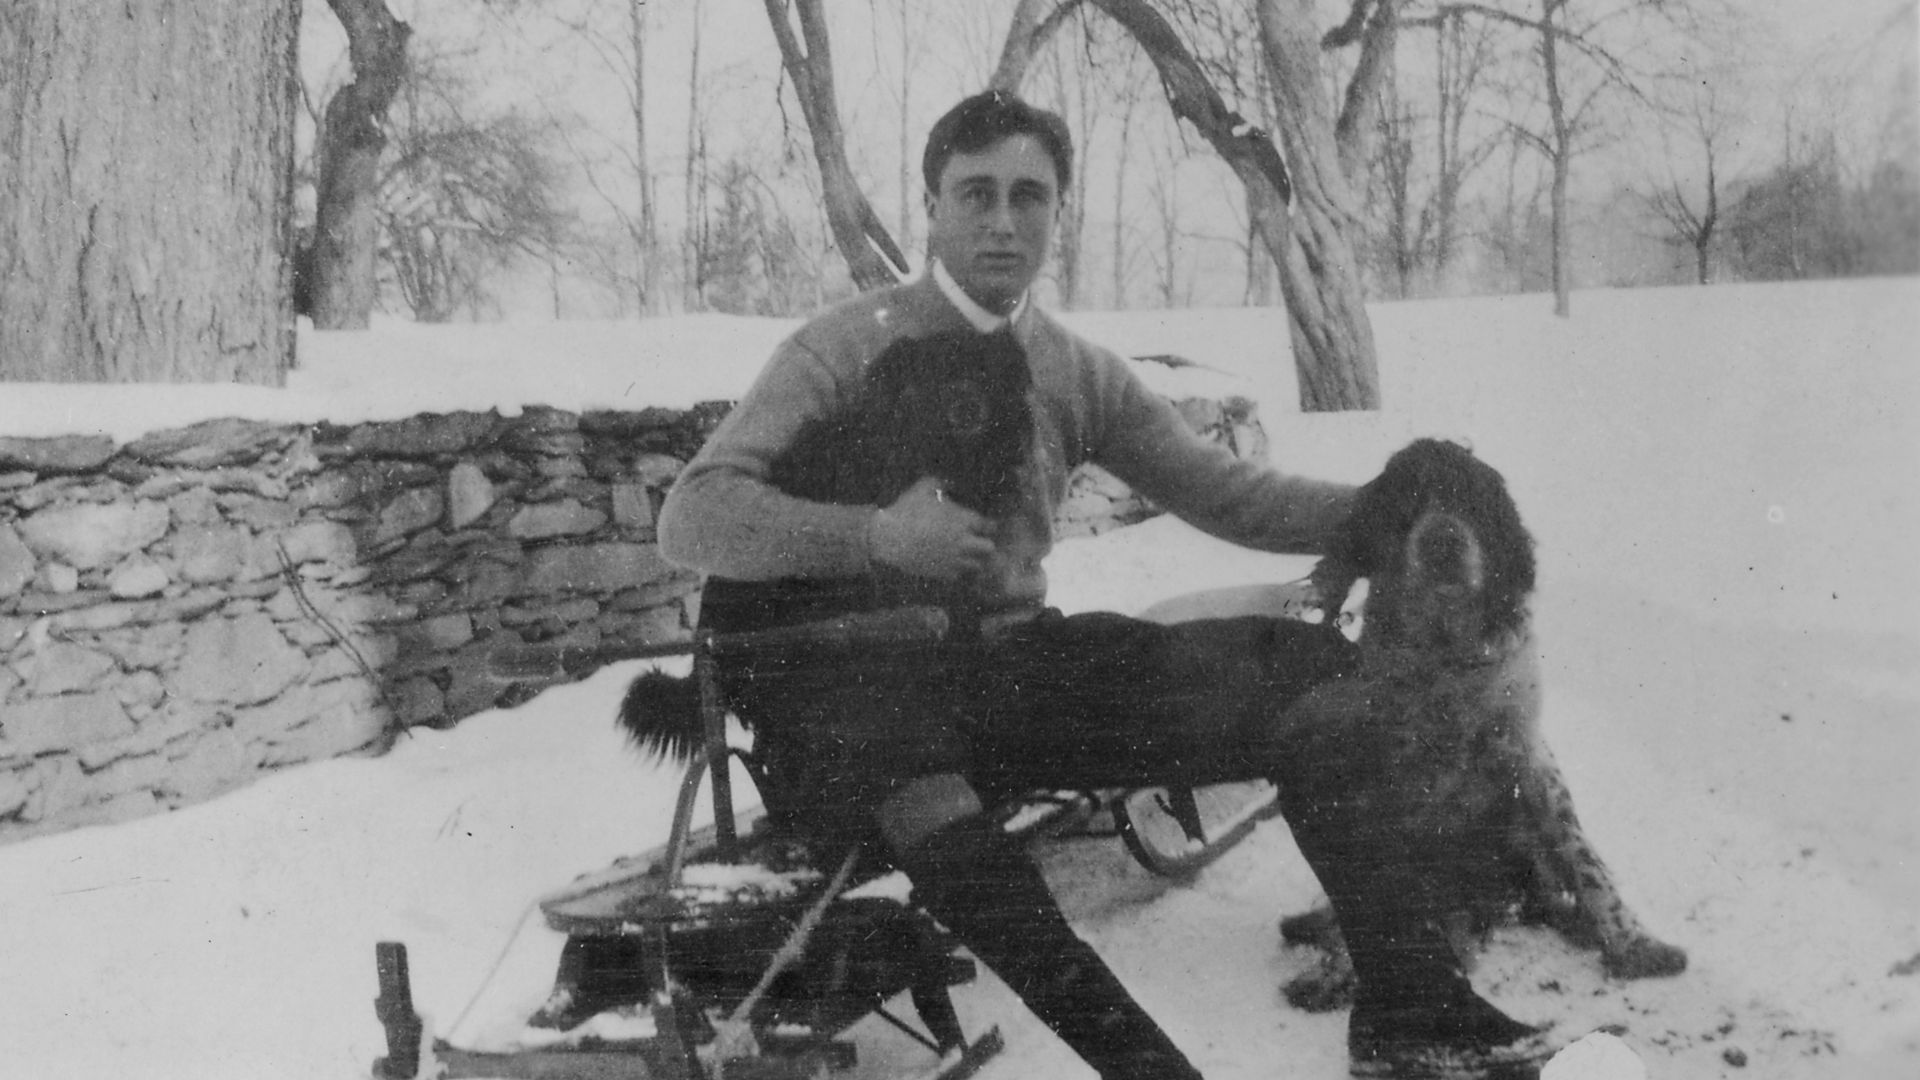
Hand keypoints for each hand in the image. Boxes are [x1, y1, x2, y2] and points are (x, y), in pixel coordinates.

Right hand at [868, 477, 995, 581]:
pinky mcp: (942, 573)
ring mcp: (954, 560)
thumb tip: (952, 483)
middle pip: (989, 548)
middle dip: (984, 543)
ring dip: (972, 559)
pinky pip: (958, 575)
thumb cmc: (906, 509)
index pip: (990, 526)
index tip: (979, 525)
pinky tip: (946, 562)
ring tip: (962, 553)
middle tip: (974, 541)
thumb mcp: (924, 486)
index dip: (986, 525)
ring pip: (977, 566)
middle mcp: (964, 542)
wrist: (888, 537)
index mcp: (964, 520)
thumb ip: (942, 482)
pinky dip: (956, 570)